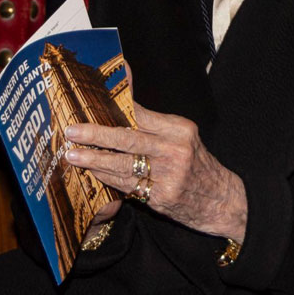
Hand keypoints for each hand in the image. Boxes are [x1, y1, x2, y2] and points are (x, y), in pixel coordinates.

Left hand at [65, 102, 246, 241]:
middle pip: (128, 139)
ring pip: (123, 164)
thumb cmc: (196, 163)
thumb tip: (124, 95)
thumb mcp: (183, 136)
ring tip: (72, 155)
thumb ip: (153, 122)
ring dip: (94, 159)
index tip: (91, 102)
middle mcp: (175, 149)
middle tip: (73, 131)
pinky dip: (107, 178)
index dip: (114, 107)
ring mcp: (168, 174)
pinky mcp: (162, 196)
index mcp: (180, 129)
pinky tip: (92, 172)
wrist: (221, 199)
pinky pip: (127, 185)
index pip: (141, 114)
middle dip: (97, 135)